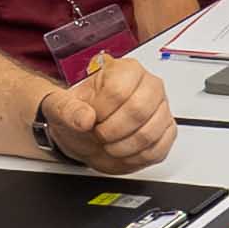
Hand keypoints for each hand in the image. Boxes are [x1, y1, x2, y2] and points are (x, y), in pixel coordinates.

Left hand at [41, 52, 179, 171]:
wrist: (88, 134)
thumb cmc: (81, 115)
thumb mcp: (61, 107)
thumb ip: (68, 109)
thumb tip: (84, 118)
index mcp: (125, 70)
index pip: (118, 90)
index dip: (100, 111)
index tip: (91, 117)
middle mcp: (149, 85)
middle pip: (138, 111)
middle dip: (111, 131)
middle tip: (100, 133)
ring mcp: (161, 108)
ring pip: (149, 133)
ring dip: (122, 147)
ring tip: (110, 143)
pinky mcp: (167, 131)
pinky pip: (158, 149)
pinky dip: (136, 157)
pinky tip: (124, 150)